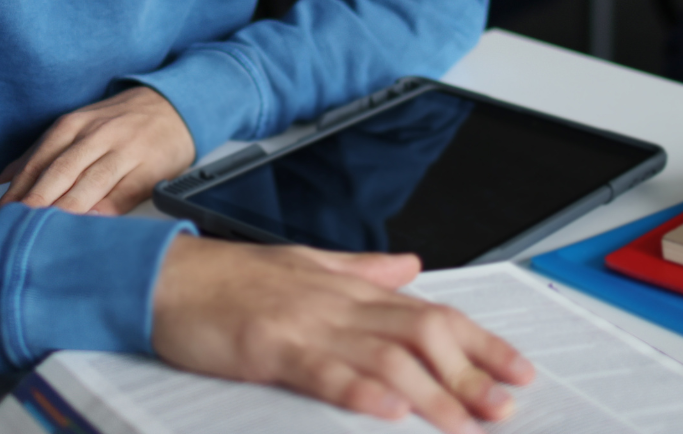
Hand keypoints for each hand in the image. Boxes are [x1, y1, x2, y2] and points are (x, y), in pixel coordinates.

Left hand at [0, 86, 194, 215]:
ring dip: (67, 208)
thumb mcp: (76, 129)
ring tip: (47, 233)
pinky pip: (124, 193)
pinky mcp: (149, 168)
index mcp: (72, 126)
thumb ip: (40, 155)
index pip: (38, 161)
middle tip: (16, 227)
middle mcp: (96, 135)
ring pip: (91, 182)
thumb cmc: (115, 126)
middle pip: (61, 171)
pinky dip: (106, 210)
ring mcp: (124, 151)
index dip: (17, 190)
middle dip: (37, 200)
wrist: (171, 107)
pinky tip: (90, 225)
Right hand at [151, 237, 532, 433]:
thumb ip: (362, 269)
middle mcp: (335, 301)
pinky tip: (386, 410)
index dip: (481, 342)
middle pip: (421, 332)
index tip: (519, 371)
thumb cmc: (228, 278)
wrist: (163, 276)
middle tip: (507, 410)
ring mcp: (304, 322)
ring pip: (384, 355)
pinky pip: (322, 369)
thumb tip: (411, 266)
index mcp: (346, 286)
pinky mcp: (269, 345)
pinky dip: (358, 390)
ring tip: (464, 426)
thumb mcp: (304, 264)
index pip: (431, 310)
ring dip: (431, 393)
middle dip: (471, 373)